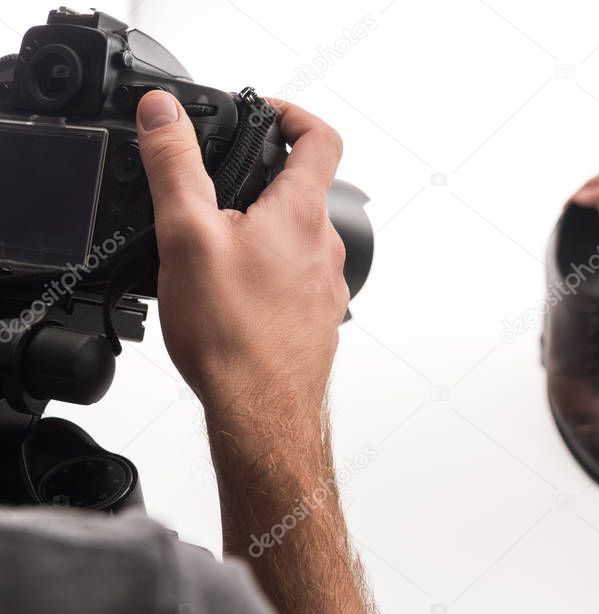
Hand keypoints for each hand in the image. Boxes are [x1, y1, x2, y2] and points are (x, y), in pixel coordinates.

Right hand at [136, 91, 347, 414]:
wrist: (261, 410)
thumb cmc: (234, 334)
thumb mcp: (187, 236)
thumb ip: (177, 166)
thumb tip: (165, 113)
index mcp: (301, 214)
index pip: (321, 138)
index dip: (294, 114)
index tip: (266, 114)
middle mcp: (326, 246)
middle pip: (306, 191)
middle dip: (262, 181)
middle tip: (220, 188)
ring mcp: (327, 284)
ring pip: (300, 238)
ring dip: (264, 230)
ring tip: (219, 247)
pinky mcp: (318, 316)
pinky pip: (298, 278)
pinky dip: (270, 272)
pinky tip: (236, 294)